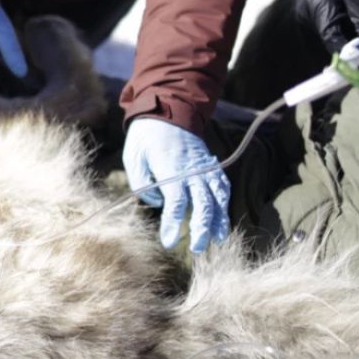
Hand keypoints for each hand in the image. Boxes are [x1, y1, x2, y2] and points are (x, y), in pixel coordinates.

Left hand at [122, 118, 231, 252]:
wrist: (168, 110)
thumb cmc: (146, 137)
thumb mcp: (134, 157)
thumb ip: (142, 183)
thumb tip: (155, 203)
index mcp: (171, 169)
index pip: (176, 202)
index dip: (173, 224)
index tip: (169, 241)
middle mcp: (192, 170)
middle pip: (203, 204)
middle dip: (202, 228)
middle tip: (197, 248)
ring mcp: (205, 168)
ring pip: (218, 197)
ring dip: (219, 220)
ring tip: (218, 239)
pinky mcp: (211, 166)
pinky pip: (222, 186)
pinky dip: (224, 203)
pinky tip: (223, 219)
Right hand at [296, 0, 358, 51]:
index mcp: (317, 8)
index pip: (331, 39)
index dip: (349, 53)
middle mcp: (308, 19)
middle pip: (331, 43)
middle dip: (353, 50)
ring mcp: (310, 21)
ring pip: (333, 40)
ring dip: (352, 43)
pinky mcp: (315, 21)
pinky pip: (332, 34)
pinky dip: (347, 36)